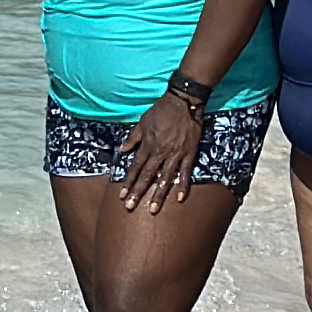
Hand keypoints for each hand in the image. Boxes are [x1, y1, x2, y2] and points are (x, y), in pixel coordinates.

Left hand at [116, 93, 199, 213]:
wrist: (184, 102)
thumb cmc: (161, 111)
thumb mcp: (142, 122)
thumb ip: (132, 138)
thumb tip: (122, 150)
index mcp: (148, 145)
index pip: (135, 168)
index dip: (128, 182)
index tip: (122, 195)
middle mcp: (160, 152)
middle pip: (147, 176)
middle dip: (138, 192)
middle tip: (131, 207)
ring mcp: (175, 154)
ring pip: (165, 178)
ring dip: (159, 194)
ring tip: (153, 209)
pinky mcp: (189, 153)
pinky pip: (186, 172)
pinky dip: (183, 185)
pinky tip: (180, 199)